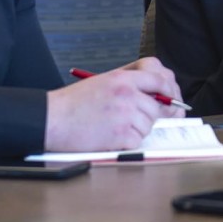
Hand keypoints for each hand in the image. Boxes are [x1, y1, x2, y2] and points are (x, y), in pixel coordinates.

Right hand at [44, 57, 184, 151]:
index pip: (159, 80)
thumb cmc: (74, 103)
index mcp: (123, 79)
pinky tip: (109, 136)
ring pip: (148, 126)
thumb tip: (159, 94)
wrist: (51, 118)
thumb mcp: (103, 82)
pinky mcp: (120, 136)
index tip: (170, 100)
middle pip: (156, 107)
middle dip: (147, 115)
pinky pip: (137, 141)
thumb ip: (130, 84)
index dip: (168, 91)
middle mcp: (127, 94)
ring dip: (135, 129)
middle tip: (127, 118)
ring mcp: (125, 115)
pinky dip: (127, 142)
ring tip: (112, 126)